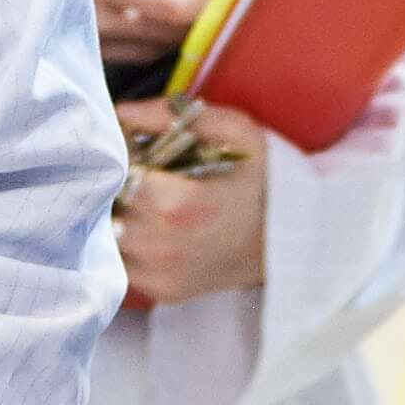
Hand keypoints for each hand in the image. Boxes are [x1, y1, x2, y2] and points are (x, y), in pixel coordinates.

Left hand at [112, 100, 271, 303]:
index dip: (117, 156)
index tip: (130, 147)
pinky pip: (124, 264)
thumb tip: (119, 112)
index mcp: (177, 204)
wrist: (297, 240)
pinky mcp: (164, 293)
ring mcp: (162, 275)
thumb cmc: (267, 179)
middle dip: (113, 185)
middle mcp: (162, 246)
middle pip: (107, 207)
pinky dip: (128, 244)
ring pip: (108, 238)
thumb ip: (171, 116)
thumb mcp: (234, 131)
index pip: (114, 175)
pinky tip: (152, 226)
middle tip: (137, 171)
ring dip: (117, 215)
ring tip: (143, 198)